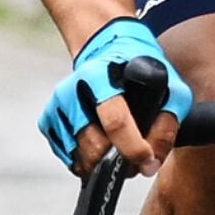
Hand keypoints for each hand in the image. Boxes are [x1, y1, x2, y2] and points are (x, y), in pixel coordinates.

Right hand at [39, 16, 187, 173]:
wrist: (104, 50)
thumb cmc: (137, 70)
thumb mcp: (166, 86)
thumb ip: (166, 124)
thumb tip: (151, 162)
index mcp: (100, 76)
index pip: (115, 122)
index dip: (133, 148)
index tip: (146, 160)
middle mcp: (72, 91)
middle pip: (94, 147)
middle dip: (117, 162)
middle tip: (133, 159)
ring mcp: (57, 107)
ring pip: (79, 158)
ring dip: (102, 164)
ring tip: (117, 151)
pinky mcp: (47, 120)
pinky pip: (68, 157)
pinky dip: (86, 160)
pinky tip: (99, 145)